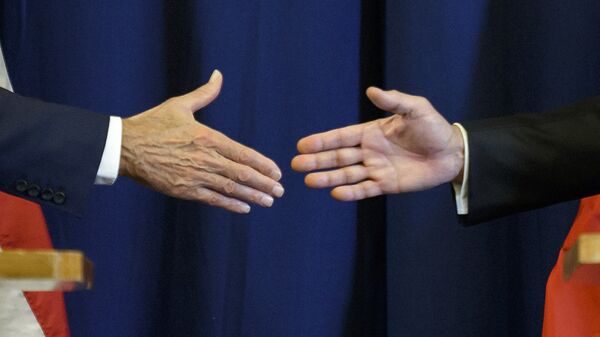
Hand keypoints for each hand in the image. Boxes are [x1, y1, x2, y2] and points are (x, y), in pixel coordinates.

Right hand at [119, 70, 283, 212]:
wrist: (123, 146)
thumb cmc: (151, 124)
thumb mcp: (180, 105)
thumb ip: (205, 94)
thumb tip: (219, 75)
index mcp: (207, 137)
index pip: (243, 153)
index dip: (262, 164)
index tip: (277, 172)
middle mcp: (205, 158)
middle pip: (242, 173)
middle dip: (264, 183)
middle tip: (280, 191)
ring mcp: (195, 176)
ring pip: (230, 188)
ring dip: (253, 196)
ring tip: (269, 201)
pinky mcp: (183, 190)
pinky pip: (212, 199)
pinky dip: (230, 204)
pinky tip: (245, 208)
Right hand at [291, 87, 463, 200]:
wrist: (452, 153)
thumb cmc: (434, 128)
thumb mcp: (416, 109)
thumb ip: (394, 101)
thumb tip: (372, 91)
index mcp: (372, 132)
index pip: (341, 137)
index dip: (322, 141)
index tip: (302, 145)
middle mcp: (369, 151)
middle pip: (338, 157)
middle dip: (317, 161)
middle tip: (296, 165)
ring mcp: (376, 169)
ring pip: (346, 174)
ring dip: (328, 178)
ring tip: (309, 181)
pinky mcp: (386, 185)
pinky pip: (364, 189)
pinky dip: (350, 193)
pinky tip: (335, 194)